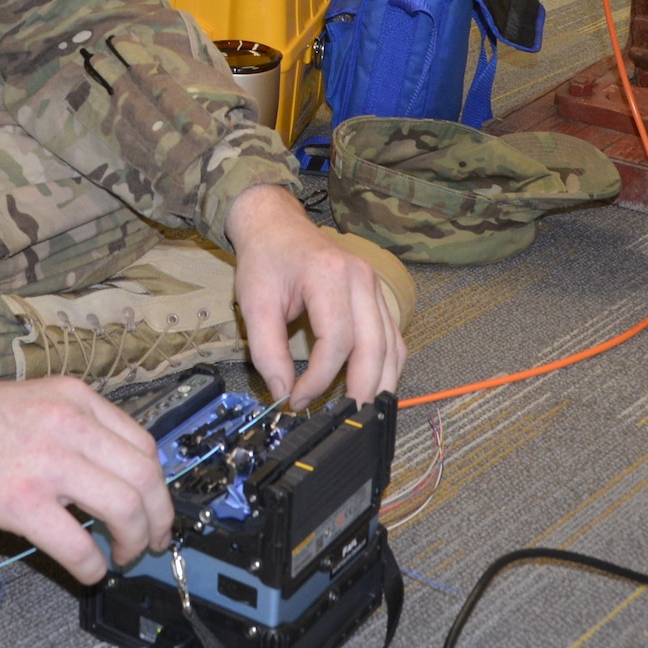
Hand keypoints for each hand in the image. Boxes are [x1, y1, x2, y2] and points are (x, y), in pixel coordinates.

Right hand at [0, 377, 172, 582]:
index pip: (143, 444)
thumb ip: (75, 429)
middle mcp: (70, 424)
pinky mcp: (21, 500)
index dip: (156, 484)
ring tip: (123, 555)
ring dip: (134, 540)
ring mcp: (47, 462)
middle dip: (158, 517)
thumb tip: (110, 476)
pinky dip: (93, 565)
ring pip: (124, 508)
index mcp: (75, 398)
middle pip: (145, 476)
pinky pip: (77, 543)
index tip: (153, 505)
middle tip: (153, 539)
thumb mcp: (36, 401)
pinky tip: (88, 570)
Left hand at [226, 184, 406, 408]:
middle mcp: (360, 278)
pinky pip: (392, 338)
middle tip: (344, 421)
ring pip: (392, 345)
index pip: (337, 340)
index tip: (297, 399)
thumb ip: (267, 351)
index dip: (320, 378)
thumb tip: (282, 393)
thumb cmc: (266, 259)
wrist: (276, 225)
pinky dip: (386, 366)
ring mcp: (374, 286)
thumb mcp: (254, 303)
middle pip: (374, 346)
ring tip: (361, 414)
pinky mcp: (377, 297)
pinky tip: (373, 387)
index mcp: (328, 274)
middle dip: (361, 389)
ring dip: (380, 383)